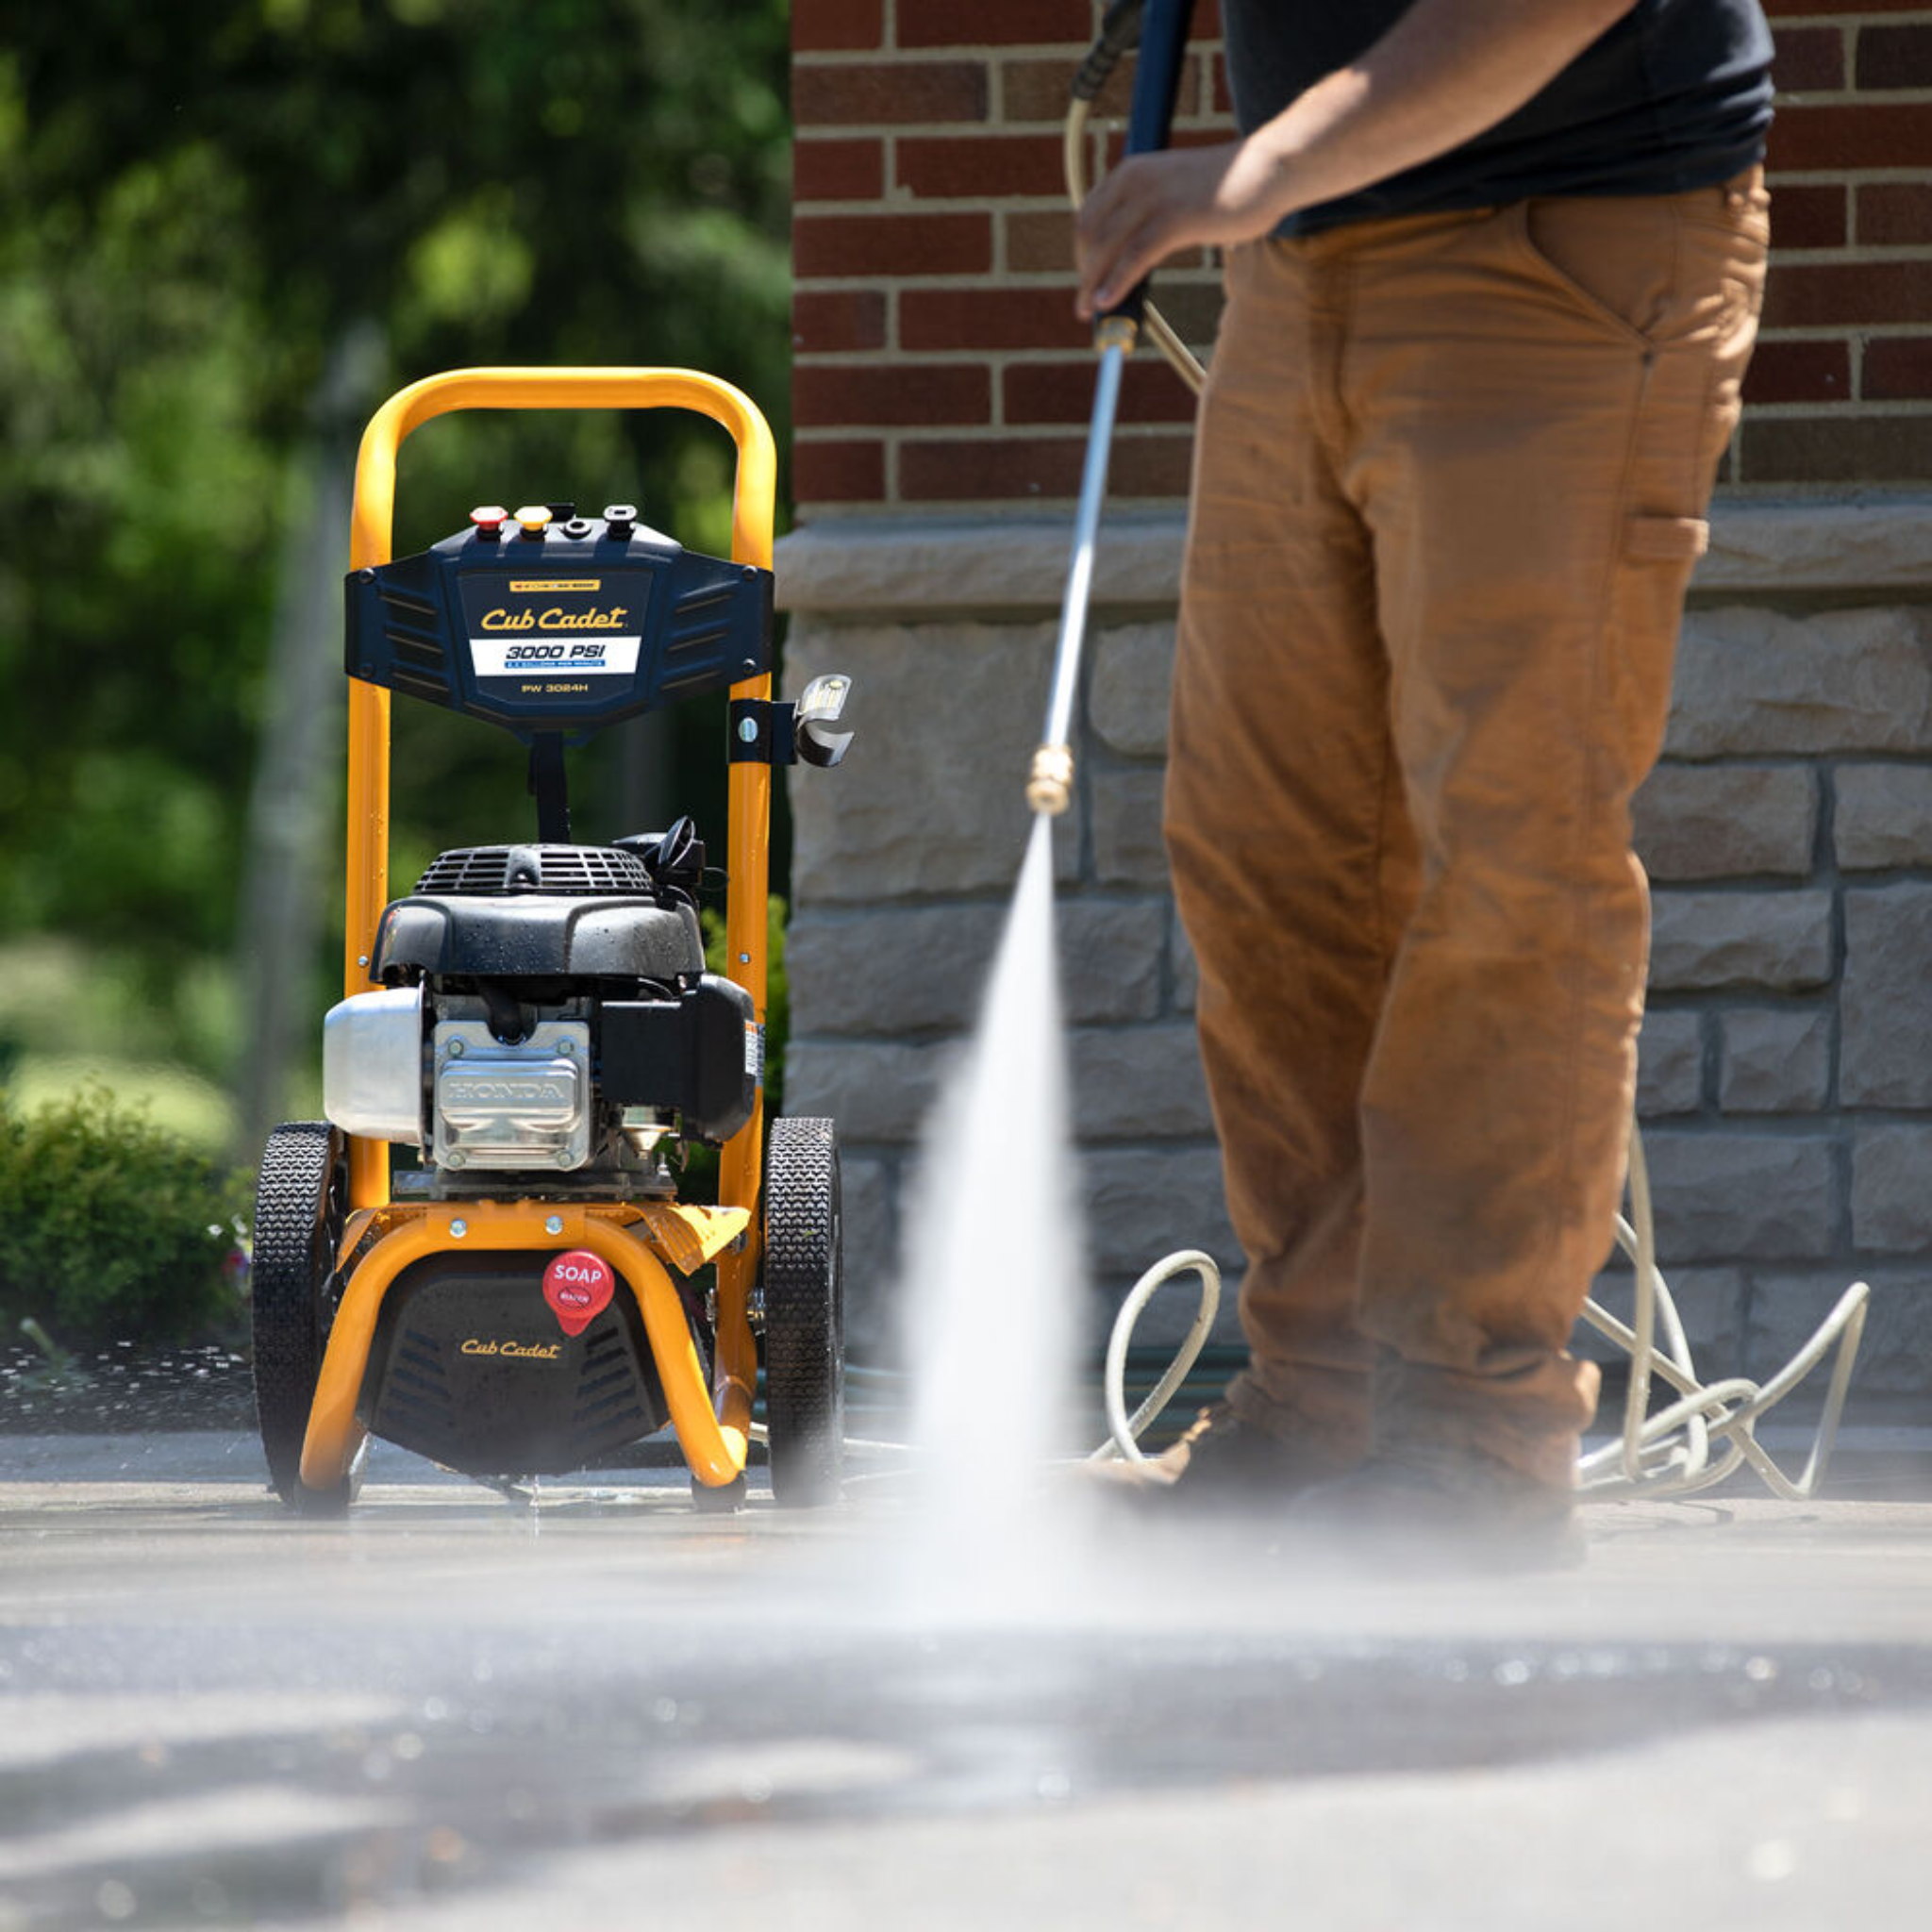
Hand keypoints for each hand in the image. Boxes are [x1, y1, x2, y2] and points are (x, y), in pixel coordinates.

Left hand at [1074, 137, 1293, 319]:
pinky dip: (1116, 283)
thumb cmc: (1230, 187)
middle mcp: (1135, 180)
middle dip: (1083, 272)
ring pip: (1106, 248)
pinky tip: (1108, 303)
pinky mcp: (1173, 219)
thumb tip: (1137, 256)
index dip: (1081, 251)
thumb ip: (1153, 215)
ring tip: (1088, 311)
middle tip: (1085, 303)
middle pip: (1089, 234)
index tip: (1085, 277)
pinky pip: (1133, 257)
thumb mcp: (1178, 194)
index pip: (1088, 214)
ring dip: (1092, 285)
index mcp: (1132, 171)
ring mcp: (1153, 198)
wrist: (1268, 169)